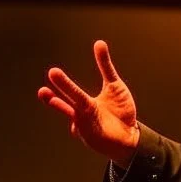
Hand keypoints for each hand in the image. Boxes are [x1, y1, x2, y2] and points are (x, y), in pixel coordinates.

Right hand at [38, 40, 139, 168]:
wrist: (130, 136)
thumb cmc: (120, 111)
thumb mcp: (114, 85)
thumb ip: (105, 66)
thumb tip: (99, 43)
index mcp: (85, 102)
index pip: (71, 91)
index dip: (62, 83)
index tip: (52, 72)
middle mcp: (82, 114)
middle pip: (71, 100)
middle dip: (63, 89)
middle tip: (50, 77)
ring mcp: (87, 128)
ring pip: (77, 116)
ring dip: (67, 109)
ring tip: (55, 100)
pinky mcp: (94, 139)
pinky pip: (90, 132)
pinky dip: (87, 128)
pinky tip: (90, 128)